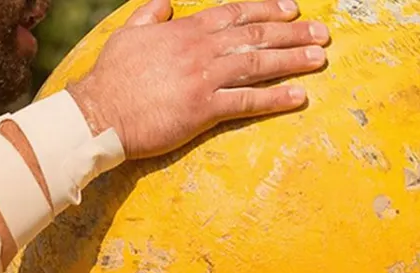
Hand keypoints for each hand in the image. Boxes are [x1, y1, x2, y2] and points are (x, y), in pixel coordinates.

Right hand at [68, 0, 329, 158]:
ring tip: (319, 59)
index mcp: (184, 30)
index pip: (235, 13)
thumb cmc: (110, 77)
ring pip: (258, 65)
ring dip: (292, 60)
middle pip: (256, 35)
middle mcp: (200, 50)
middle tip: (321, 34)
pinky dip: (275, 98)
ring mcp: (204, 79)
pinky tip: (299, 96)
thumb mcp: (128, 34)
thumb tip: (165, 1)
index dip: (267, 9)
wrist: (98, 115)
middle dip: (292, 32)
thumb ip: (150, 15)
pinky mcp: (204, 110)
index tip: (292, 9)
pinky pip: (247, 101)